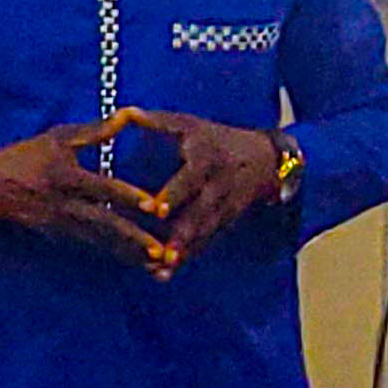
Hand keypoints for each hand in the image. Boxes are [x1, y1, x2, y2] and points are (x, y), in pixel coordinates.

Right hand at [0, 111, 172, 271]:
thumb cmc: (24, 157)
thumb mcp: (58, 137)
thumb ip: (96, 130)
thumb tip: (129, 114)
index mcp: (66, 176)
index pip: (103, 188)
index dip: (129, 197)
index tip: (155, 207)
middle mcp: (66, 205)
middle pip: (106, 224)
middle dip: (134, 239)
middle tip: (161, 252)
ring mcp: (62, 225)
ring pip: (101, 241)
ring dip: (129, 253)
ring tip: (157, 264)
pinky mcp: (59, 237)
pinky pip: (92, 246)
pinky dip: (114, 254)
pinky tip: (135, 261)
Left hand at [119, 109, 287, 270]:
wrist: (265, 159)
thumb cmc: (215, 139)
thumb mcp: (189, 124)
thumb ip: (156, 121)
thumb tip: (123, 112)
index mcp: (206, 159)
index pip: (190, 179)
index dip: (173, 194)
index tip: (155, 209)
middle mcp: (218, 186)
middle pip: (200, 213)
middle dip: (182, 234)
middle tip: (162, 253)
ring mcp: (224, 208)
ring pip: (203, 233)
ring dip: (183, 253)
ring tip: (160, 270)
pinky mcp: (225, 223)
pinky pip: (206, 243)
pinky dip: (187, 258)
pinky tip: (165, 275)